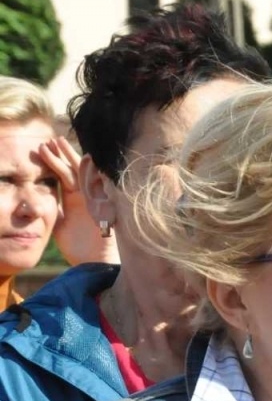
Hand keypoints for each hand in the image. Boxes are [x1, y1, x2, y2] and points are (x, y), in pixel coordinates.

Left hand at [37, 136, 115, 264]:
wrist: (95, 262)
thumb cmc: (79, 247)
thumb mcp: (60, 225)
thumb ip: (54, 211)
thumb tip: (38, 202)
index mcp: (74, 200)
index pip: (63, 176)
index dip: (54, 162)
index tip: (43, 148)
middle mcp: (85, 196)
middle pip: (74, 169)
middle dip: (63, 154)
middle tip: (52, 138)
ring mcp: (95, 199)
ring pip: (82, 173)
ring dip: (70, 158)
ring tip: (58, 142)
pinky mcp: (104, 205)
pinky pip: (98, 184)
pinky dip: (92, 171)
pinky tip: (85, 158)